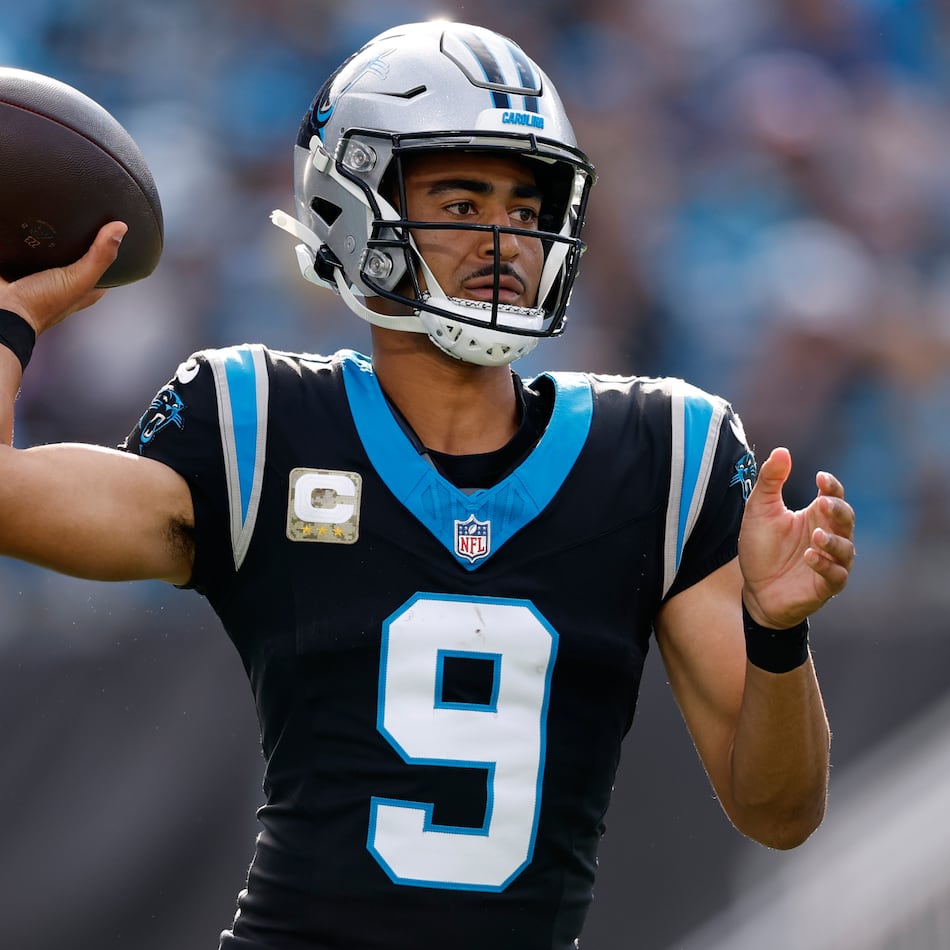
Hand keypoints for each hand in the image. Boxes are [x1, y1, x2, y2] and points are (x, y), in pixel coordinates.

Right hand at [0, 221, 126, 334]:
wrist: (2, 311)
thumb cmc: (40, 305)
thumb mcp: (79, 280)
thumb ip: (99, 257)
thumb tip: (120, 229)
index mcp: (87, 287)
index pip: (108, 265)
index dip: (112, 248)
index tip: (114, 227)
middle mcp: (67, 280)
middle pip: (80, 253)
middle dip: (82, 236)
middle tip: (83, 216)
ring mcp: (43, 272)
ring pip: (53, 248)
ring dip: (52, 234)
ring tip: (56, 215)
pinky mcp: (22, 265)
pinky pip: (28, 245)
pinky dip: (30, 235)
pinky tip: (31, 223)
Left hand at [739, 446, 854, 628]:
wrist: (754, 589)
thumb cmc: (760, 547)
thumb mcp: (759, 510)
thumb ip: (770, 481)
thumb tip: (782, 450)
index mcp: (815, 515)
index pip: (833, 495)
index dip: (831, 486)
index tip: (820, 478)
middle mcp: (828, 536)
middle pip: (847, 518)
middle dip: (838, 509)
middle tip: (822, 502)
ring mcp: (830, 561)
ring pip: (847, 548)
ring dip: (834, 542)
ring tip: (815, 536)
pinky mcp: (825, 586)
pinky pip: (836, 575)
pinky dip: (826, 566)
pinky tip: (810, 557)